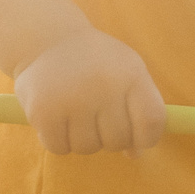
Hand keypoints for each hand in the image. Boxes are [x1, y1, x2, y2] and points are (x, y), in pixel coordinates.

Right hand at [10, 29, 166, 154]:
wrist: (46, 39)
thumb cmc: (95, 61)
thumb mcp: (126, 71)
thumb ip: (139, 109)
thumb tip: (135, 154)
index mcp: (131, 75)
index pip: (151, 121)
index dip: (147, 139)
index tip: (137, 141)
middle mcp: (104, 87)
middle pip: (118, 140)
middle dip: (110, 139)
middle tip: (98, 121)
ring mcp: (73, 100)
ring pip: (88, 148)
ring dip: (84, 140)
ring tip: (77, 116)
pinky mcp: (43, 112)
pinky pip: (59, 148)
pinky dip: (59, 141)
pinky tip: (58, 120)